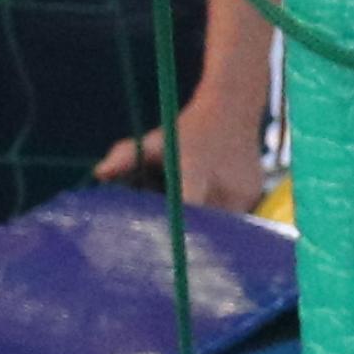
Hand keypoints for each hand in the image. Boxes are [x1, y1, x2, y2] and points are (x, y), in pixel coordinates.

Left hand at [98, 67, 271, 215]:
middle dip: (183, 231)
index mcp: (196, 171)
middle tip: (169, 228)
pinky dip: (218, 217)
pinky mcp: (254, 196)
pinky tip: (212, 197)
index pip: (187, 210)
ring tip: (194, 202)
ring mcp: (243, 192)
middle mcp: (224, 185)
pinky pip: (233, 218)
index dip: (174, 229)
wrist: (232, 108)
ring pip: (218, 226)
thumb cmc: (185, 130)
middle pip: (200, 226)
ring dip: (202, 225)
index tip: (161, 245)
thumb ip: (125, 156)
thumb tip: (99, 174)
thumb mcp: (155, 141)